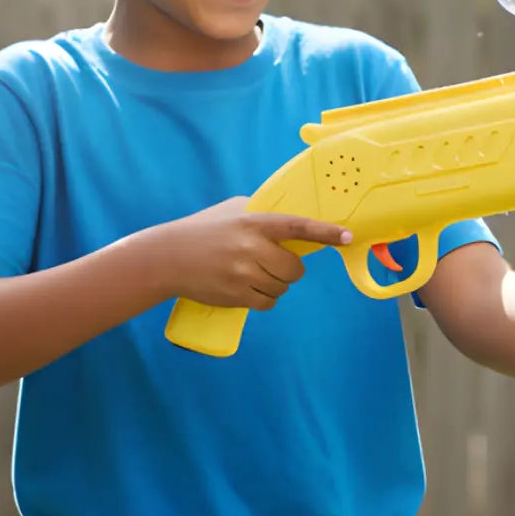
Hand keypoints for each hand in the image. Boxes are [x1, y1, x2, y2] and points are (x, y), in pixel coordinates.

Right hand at [157, 197, 352, 309]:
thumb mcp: (232, 211)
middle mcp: (252, 249)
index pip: (298, 227)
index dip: (325, 232)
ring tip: (253, 274)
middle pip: (294, 269)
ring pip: (282, 288)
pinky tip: (248, 289)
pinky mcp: (235, 296)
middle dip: (290, 269)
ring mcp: (243, 274)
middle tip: (274, 264)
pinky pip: (267, 303)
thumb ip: (262, 214)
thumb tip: (294, 224)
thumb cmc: (204, 230)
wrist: (167, 257)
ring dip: (275, 285)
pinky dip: (264, 299)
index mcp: (254, 224)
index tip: (347, 236)